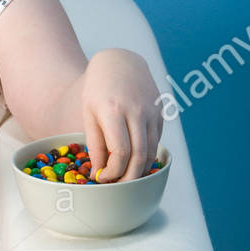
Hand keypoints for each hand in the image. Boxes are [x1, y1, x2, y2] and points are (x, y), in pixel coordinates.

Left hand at [81, 49, 163, 182]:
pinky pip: (156, 141)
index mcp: (113, 110)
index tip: (103, 178)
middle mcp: (136, 110)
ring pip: (151, 151)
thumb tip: (99, 173)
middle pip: (139, 156)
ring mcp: (152, 111)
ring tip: (126, 179)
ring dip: (140, 170)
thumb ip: (96, 144)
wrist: (120, 61)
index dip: (113, 172)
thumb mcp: (89, 114)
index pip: (120, 152)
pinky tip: (135, 162)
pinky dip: (147, 156)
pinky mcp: (160, 112)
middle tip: (118, 189)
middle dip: (129, 178)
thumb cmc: (98, 90)